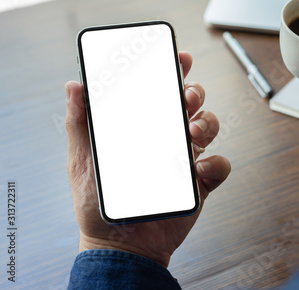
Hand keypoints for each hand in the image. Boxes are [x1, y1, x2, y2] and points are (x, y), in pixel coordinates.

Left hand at [65, 52, 230, 267]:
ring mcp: (186, 160)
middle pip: (191, 104)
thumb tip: (75, 85)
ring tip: (190, 133)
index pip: (161, 93)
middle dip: (194, 92)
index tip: (180, 57)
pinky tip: (198, 170)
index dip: (174, 72)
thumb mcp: (83, 159)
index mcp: (144, 130)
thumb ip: (79, 123)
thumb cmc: (98, 204)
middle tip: (185, 97)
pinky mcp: (201, 183)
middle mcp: (168, 139)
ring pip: (210, 127)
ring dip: (206, 123)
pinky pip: (220, 165)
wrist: (121, 245)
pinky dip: (215, 163)